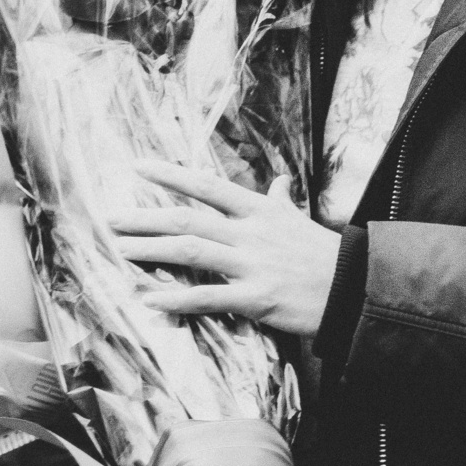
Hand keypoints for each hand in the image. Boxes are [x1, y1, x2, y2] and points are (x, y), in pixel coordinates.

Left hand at [108, 161, 339, 337]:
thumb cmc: (325, 254)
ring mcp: (252, 266)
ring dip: (150, 250)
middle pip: (188, 219)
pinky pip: (208, 297)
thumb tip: (278, 180)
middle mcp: (251, 233)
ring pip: (191, 251)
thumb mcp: (301, 220)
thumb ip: (281, 201)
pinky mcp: (257, 299)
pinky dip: (176, 298)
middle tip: (110, 220)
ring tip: (119, 251)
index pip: (207, 186)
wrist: (355, 288)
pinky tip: (150, 299)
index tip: (138, 166)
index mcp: (259, 211)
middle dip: (145, 219)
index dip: (171, 175)